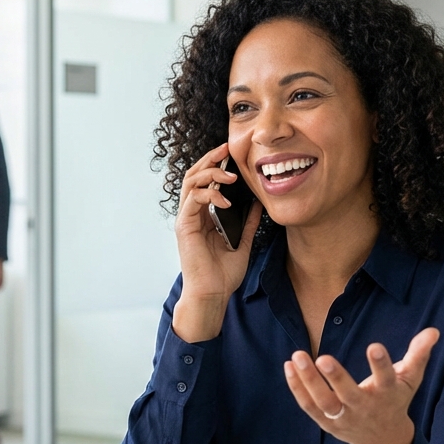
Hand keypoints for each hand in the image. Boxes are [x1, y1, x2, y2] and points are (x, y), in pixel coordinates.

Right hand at [170, 143, 263, 342]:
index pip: (206, 181)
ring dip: (209, 173)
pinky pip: (193, 200)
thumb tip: (259, 204)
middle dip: (210, 158)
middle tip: (226, 148)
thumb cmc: (223, 274)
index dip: (216, 164)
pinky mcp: (184, 227)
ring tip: (229, 174)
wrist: (212, 295)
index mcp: (204, 216)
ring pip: (191, 182)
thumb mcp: (243, 243)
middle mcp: (192, 214)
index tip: (231, 153)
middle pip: (194, 175)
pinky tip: (226, 200)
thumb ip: (249, 223)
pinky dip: (209, 195)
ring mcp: (186, 219)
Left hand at [283, 328, 439, 443]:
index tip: (375, 346)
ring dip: (309, 381)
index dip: (381, 364)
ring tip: (297, 355)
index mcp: (387, 395)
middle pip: (349, 395)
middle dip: (336, 378)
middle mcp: (365, 408)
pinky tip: (288, 366)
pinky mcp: (327, 422)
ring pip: (324, 402)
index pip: (386, 379)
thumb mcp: (411, 379)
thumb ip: (419, 354)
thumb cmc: (395, 399)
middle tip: (323, 358)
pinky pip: (309, 406)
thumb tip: (433, 330)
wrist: (383, 439)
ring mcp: (344, 418)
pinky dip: (297, 388)